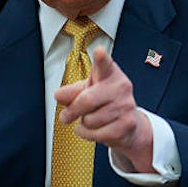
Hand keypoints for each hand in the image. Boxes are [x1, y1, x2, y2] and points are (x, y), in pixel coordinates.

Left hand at [56, 46, 154, 171]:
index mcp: (109, 74)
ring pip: (90, 119)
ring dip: (84, 124)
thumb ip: (71, 92)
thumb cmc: (105, 103)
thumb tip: (59, 95)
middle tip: (65, 116)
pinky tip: (92, 130)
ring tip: (91, 120)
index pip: (104, 64)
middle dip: (72, 111)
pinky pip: (97, 133)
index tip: (99, 51)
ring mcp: (126, 105)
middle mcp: (121, 86)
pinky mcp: (127, 124)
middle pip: (87, 100)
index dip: (101, 58)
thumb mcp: (86, 92)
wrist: (128, 125)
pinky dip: (88, 134)